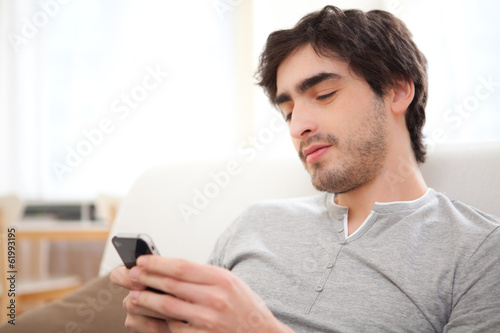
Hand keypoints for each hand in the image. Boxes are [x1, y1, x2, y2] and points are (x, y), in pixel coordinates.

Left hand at [112, 255, 293, 332]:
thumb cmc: (245, 306)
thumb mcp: (230, 281)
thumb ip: (203, 274)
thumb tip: (171, 268)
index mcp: (221, 279)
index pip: (180, 266)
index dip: (157, 263)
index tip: (141, 260)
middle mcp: (214, 298)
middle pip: (170, 284)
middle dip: (145, 278)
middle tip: (130, 274)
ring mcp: (208, 320)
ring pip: (167, 307)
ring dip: (145, 300)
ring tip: (133, 295)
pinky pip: (174, 328)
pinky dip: (159, 321)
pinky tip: (150, 316)